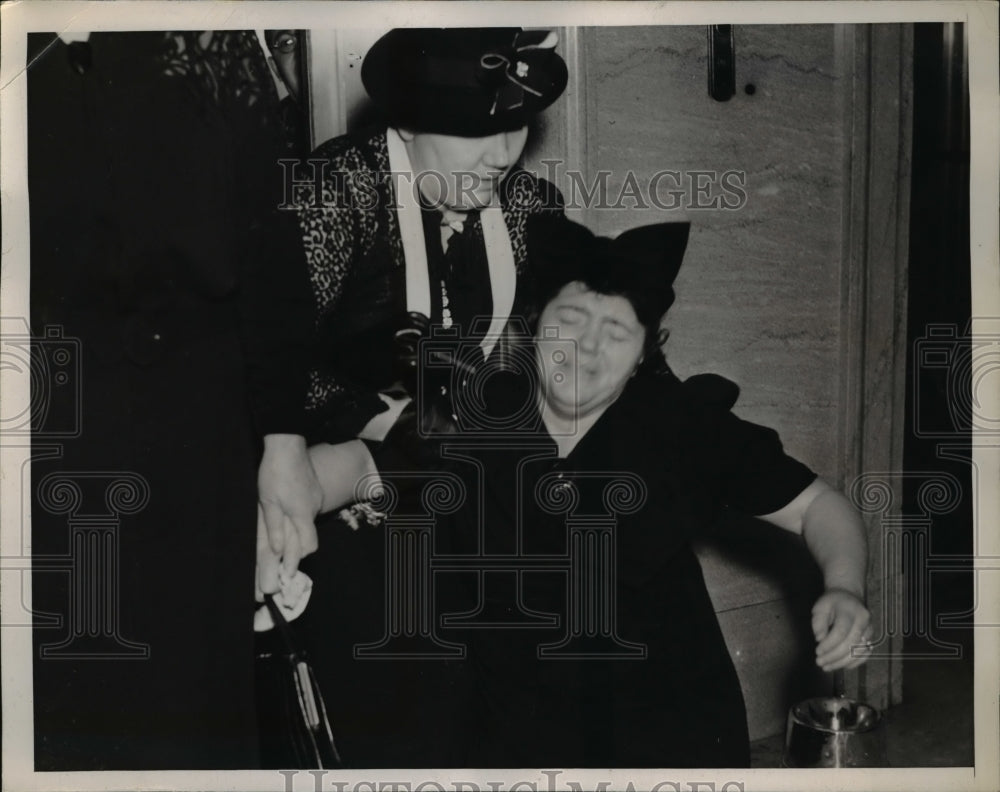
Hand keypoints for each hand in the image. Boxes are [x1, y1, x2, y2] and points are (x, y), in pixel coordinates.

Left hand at [257, 434, 321, 597]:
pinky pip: (307, 511)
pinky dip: (298, 519)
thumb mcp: (267, 502)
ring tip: (282, 539)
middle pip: (309, 538)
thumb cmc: (274, 472)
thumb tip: (278, 551)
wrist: (287, 444)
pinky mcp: (313, 490)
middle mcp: (312, 508)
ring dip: (296, 533)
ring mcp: (315, 498)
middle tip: (283, 561)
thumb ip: (273, 527)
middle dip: (298, 550)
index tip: (289, 574)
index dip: (297, 560)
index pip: (307, 546)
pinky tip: (288, 514)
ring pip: (308, 524)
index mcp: (301, 514)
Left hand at [811, 588, 872, 671]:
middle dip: (834, 656)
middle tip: (820, 662)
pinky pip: (865, 654)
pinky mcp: (871, 637)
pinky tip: (842, 666)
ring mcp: (869, 629)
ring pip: (859, 651)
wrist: (849, 595)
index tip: (817, 652)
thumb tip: (820, 639)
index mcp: (849, 610)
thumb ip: (818, 621)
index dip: (829, 644)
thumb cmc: (832, 602)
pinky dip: (854, 662)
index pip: (841, 631)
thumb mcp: (821, 606)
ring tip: (827, 667)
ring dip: (842, 662)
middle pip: (850, 643)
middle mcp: (863, 620)